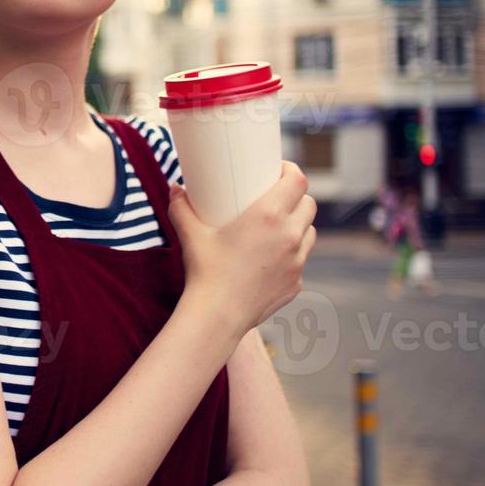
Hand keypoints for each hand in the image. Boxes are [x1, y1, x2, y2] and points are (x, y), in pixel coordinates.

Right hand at [169, 162, 317, 341]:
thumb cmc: (206, 271)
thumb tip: (175, 188)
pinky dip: (291, 255)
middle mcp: (290, 235)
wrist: (218, 315)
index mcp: (269, 216)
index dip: (292, 170)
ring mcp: (297, 261)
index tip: (279, 169)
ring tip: (279, 226)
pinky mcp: (296, 283)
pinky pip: (300, 261)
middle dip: (296, 197)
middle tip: (276, 197)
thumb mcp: (190, 234)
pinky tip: (272, 258)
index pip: (298, 181)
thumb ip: (181, 207)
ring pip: (309, 232)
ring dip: (298, 225)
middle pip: (309, 204)